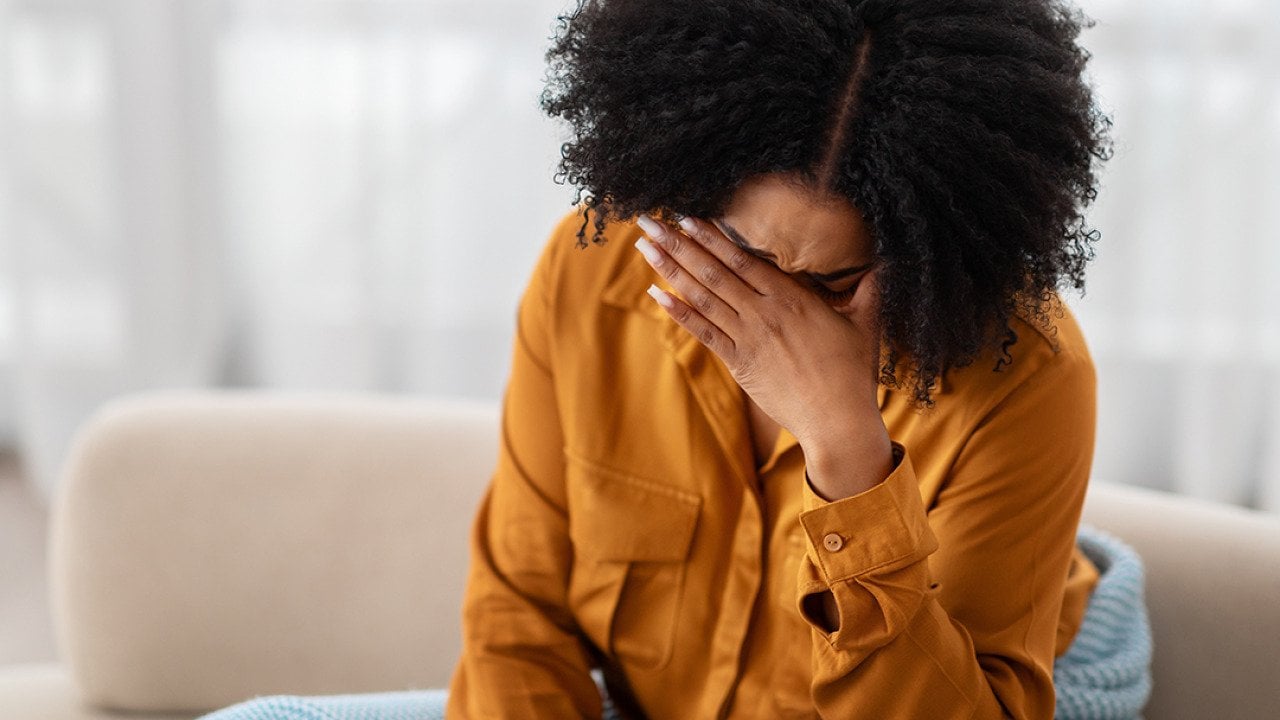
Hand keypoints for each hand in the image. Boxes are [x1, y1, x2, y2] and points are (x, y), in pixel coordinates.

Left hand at [635, 215, 892, 496]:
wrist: (838, 421)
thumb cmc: (854, 373)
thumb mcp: (867, 322)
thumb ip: (868, 287)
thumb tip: (883, 260)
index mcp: (793, 298)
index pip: (743, 260)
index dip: (712, 237)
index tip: (687, 217)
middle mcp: (765, 313)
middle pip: (713, 271)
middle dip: (678, 244)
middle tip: (648, 221)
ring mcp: (749, 338)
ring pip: (702, 296)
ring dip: (670, 269)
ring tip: (644, 245)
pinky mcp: (740, 364)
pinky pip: (703, 332)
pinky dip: (678, 312)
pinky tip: (654, 292)